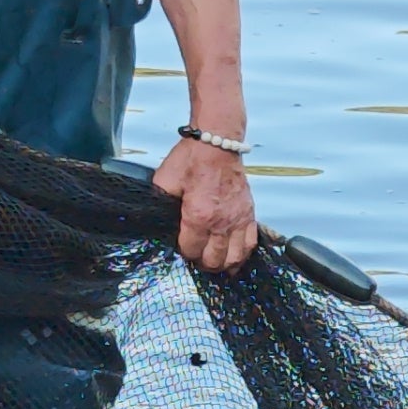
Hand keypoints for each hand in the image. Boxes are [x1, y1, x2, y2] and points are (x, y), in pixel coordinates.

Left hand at [159, 136, 258, 270]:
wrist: (217, 143)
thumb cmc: (191, 159)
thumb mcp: (164, 180)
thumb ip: (160, 203)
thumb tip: (158, 220)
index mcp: (198, 216)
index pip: (191, 251)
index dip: (184, 253)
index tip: (181, 248)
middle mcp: (221, 222)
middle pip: (214, 260)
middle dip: (202, 264)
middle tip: (196, 258)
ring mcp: (238, 220)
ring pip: (234, 257)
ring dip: (223, 264)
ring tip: (214, 262)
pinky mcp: (248, 214)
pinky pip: (250, 244)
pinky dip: (241, 254)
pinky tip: (233, 256)